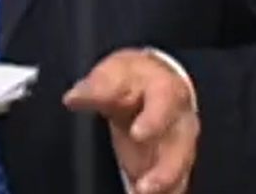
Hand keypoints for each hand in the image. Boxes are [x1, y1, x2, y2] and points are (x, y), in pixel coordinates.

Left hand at [63, 49, 198, 193]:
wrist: (149, 84)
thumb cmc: (132, 79)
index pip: (165, 103)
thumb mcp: (114, 74)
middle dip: (165, 171)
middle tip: (143, 187)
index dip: (154, 120)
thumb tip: (73, 97)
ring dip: (163, 187)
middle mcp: (180, 122)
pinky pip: (173, 184)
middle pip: (182, 148)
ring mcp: (180, 146)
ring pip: (179, 172)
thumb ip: (96, 87)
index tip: (137, 134)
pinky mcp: (174, 166)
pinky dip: (162, 193)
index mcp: (166, 91)